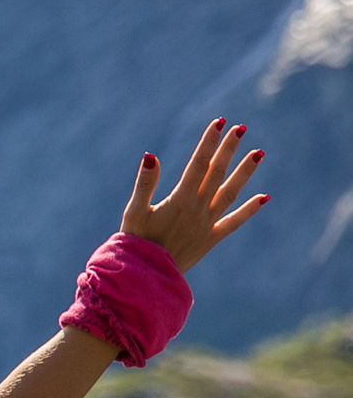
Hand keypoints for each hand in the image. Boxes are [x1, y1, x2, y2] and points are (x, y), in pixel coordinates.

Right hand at [122, 120, 266, 271]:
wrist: (145, 274)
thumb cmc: (135, 241)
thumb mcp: (134, 210)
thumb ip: (144, 183)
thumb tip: (151, 155)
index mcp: (180, 200)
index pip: (198, 165)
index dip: (208, 142)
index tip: (219, 123)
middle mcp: (198, 209)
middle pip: (216, 173)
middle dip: (228, 149)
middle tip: (240, 129)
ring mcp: (207, 223)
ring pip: (230, 193)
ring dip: (244, 172)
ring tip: (259, 153)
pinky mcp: (211, 238)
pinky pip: (234, 222)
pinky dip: (249, 210)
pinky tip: (264, 197)